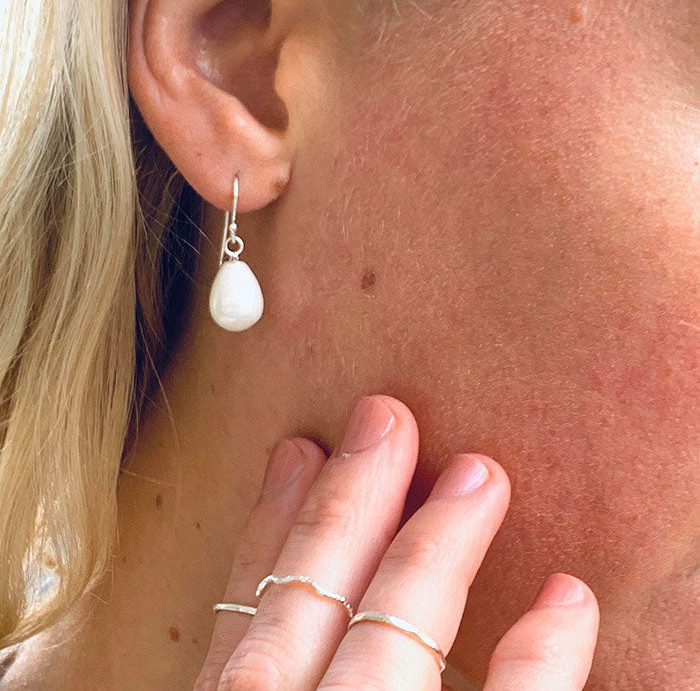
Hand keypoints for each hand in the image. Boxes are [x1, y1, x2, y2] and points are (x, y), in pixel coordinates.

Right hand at [194, 396, 598, 689]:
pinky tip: (566, 598)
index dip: (271, 524)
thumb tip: (275, 578)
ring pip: (391, 639)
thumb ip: (258, 666)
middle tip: (385, 417)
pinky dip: (538, 660)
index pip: (247, 609)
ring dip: (434, 545)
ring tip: (475, 472)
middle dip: (346, 500)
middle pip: (310, 601)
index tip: (297, 451)